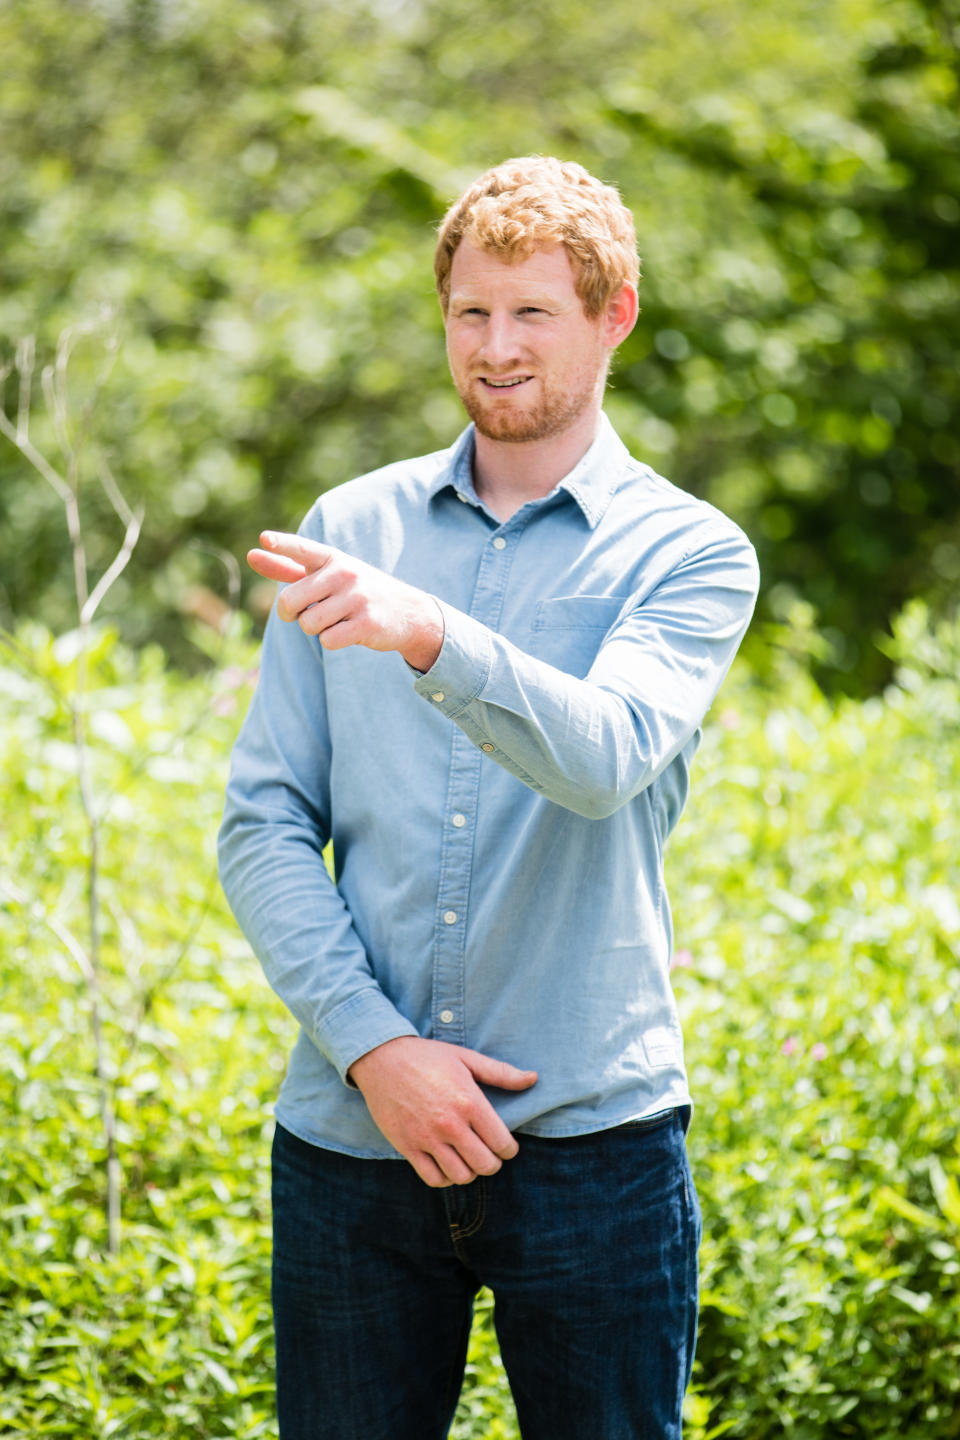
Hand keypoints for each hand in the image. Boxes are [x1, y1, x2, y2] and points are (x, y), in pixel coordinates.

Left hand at [248, 531, 443, 671]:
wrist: (408, 612)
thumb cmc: (356, 591)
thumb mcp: (327, 575)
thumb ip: (288, 567)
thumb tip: (251, 555)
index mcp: (333, 558)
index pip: (303, 549)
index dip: (282, 545)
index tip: (264, 539)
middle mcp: (345, 573)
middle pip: (290, 600)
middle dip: (291, 614)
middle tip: (303, 613)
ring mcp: (358, 597)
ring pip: (308, 624)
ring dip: (315, 629)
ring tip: (335, 620)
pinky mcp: (367, 623)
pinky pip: (328, 640)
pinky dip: (332, 641)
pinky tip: (348, 631)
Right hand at [348, 1036, 537, 1187]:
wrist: (382, 1058)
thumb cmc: (427, 1056)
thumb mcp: (466, 1058)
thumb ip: (501, 1072)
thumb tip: (533, 1079)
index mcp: (469, 1102)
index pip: (502, 1144)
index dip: (509, 1149)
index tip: (505, 1145)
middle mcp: (450, 1124)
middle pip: (485, 1165)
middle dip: (492, 1163)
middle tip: (488, 1153)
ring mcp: (427, 1138)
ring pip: (461, 1176)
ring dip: (470, 1172)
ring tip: (468, 1159)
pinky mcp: (407, 1146)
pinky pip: (433, 1178)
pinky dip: (445, 1178)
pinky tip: (447, 1164)